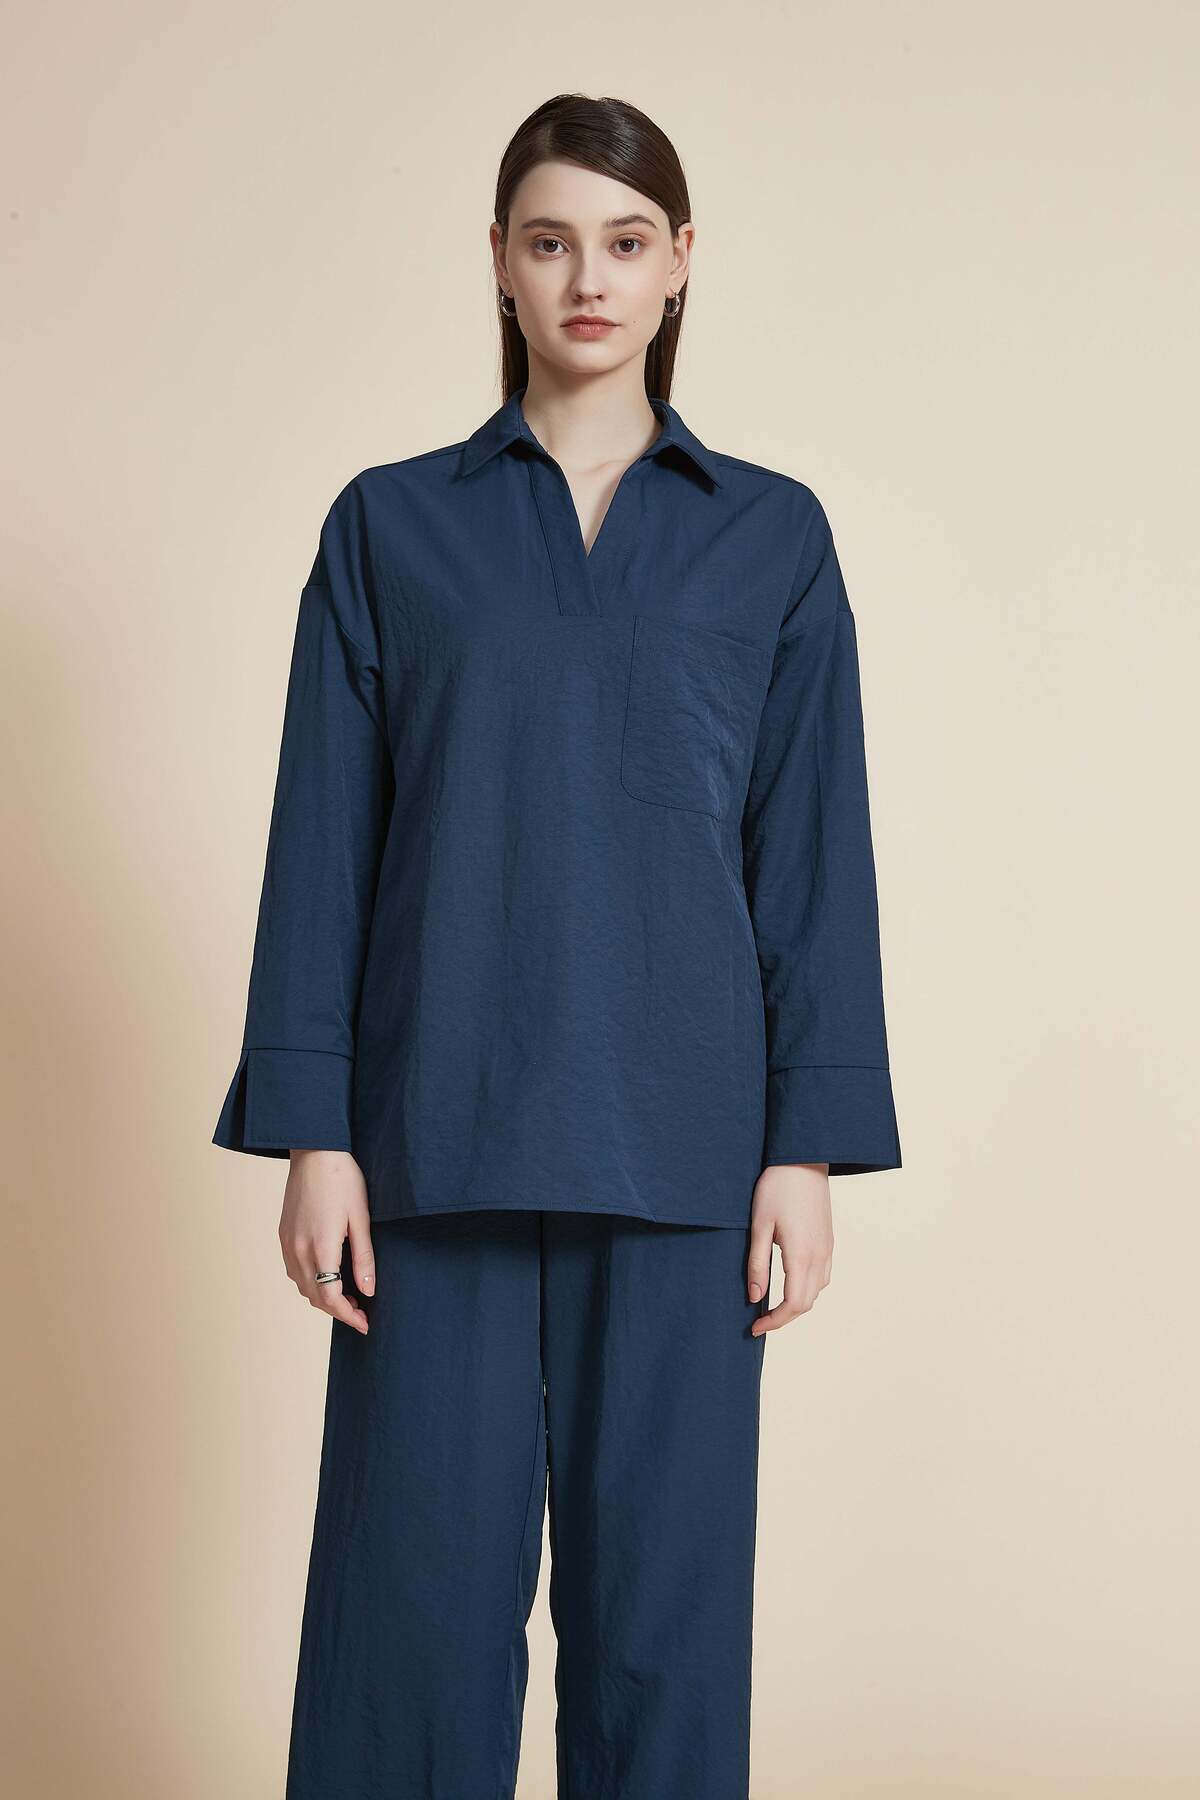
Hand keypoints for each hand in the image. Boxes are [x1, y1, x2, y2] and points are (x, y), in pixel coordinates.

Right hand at [279, 1150, 374, 1334]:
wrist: (314, 1151)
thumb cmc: (343, 1180)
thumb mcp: (361, 1217)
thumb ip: (364, 1257)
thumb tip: (369, 1290)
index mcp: (320, 1247)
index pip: (331, 1297)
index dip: (349, 1316)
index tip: (365, 1324)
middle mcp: (298, 1249)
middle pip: (315, 1297)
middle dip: (338, 1310)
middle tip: (362, 1312)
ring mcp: (287, 1242)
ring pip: (302, 1286)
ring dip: (323, 1298)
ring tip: (348, 1295)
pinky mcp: (283, 1234)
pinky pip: (294, 1270)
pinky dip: (310, 1282)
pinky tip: (328, 1275)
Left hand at [746, 1163, 832, 1335]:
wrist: (803, 1159)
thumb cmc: (776, 1188)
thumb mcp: (759, 1226)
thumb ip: (756, 1264)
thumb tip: (754, 1298)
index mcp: (801, 1255)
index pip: (793, 1304)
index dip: (775, 1322)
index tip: (754, 1327)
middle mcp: (819, 1256)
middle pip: (807, 1303)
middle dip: (784, 1317)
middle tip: (759, 1321)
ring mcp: (827, 1248)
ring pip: (817, 1291)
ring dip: (797, 1304)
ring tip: (772, 1305)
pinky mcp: (828, 1240)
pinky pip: (823, 1276)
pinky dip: (808, 1288)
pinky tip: (791, 1283)